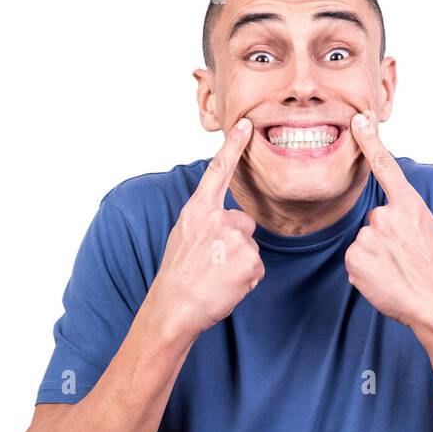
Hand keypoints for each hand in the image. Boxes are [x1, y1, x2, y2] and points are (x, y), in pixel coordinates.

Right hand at [147, 118, 264, 337]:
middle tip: (213, 263)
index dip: (233, 146)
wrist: (175, 307)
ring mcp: (236, 238)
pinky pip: (257, 267)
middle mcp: (218, 219)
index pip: (217, 172)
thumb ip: (206, 221)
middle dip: (236, 242)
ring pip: (251, 247)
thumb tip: (228, 222)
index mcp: (197, 211)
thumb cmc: (178, 275)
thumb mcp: (184, 237)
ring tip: (217, 276)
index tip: (245, 124)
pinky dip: (246, 279)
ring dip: (241, 262)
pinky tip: (227, 285)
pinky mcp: (251, 260)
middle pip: (245, 222)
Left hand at [344, 110, 432, 330]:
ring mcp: (369, 236)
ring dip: (375, 257)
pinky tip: (384, 281)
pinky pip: (356, 261)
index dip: (370, 143)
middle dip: (384, 239)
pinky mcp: (355, 257)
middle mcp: (387, 216)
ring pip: (365, 242)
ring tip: (397, 272)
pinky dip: (366, 272)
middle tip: (405, 259)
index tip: (358, 122)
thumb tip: (383, 219)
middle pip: (375, 221)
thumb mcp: (430, 232)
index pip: (387, 168)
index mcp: (410, 207)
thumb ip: (406, 217)